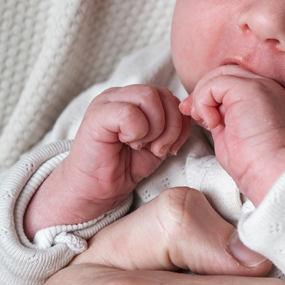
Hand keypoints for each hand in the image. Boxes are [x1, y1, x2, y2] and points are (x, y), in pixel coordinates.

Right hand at [24, 85, 189, 232]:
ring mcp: (108, 101)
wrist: (94, 190)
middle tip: (158, 149)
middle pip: (162, 94)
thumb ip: (172, 127)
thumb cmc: (123, 168)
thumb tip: (189, 116)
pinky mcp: (96, 114)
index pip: (170, 96)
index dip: (179, 122)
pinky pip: (130, 113)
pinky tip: (128, 143)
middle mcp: (121, 95)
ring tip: (142, 147)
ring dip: (155, 129)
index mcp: (136, 99)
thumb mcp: (157, 144)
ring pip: (149, 97)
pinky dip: (137, 131)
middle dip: (171, 126)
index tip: (171, 148)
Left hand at [180, 64, 284, 203]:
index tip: (199, 117)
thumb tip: (203, 112)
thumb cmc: (257, 165)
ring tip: (206, 122)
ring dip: (203, 97)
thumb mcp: (235, 137)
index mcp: (268, 99)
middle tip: (191, 114)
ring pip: (220, 75)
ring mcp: (260, 85)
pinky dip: (204, 102)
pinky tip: (213, 123)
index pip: (233, 84)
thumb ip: (224, 119)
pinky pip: (215, 84)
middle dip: (202, 92)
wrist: (274, 172)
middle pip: (226, 74)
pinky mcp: (249, 88)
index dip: (211, 96)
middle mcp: (267, 88)